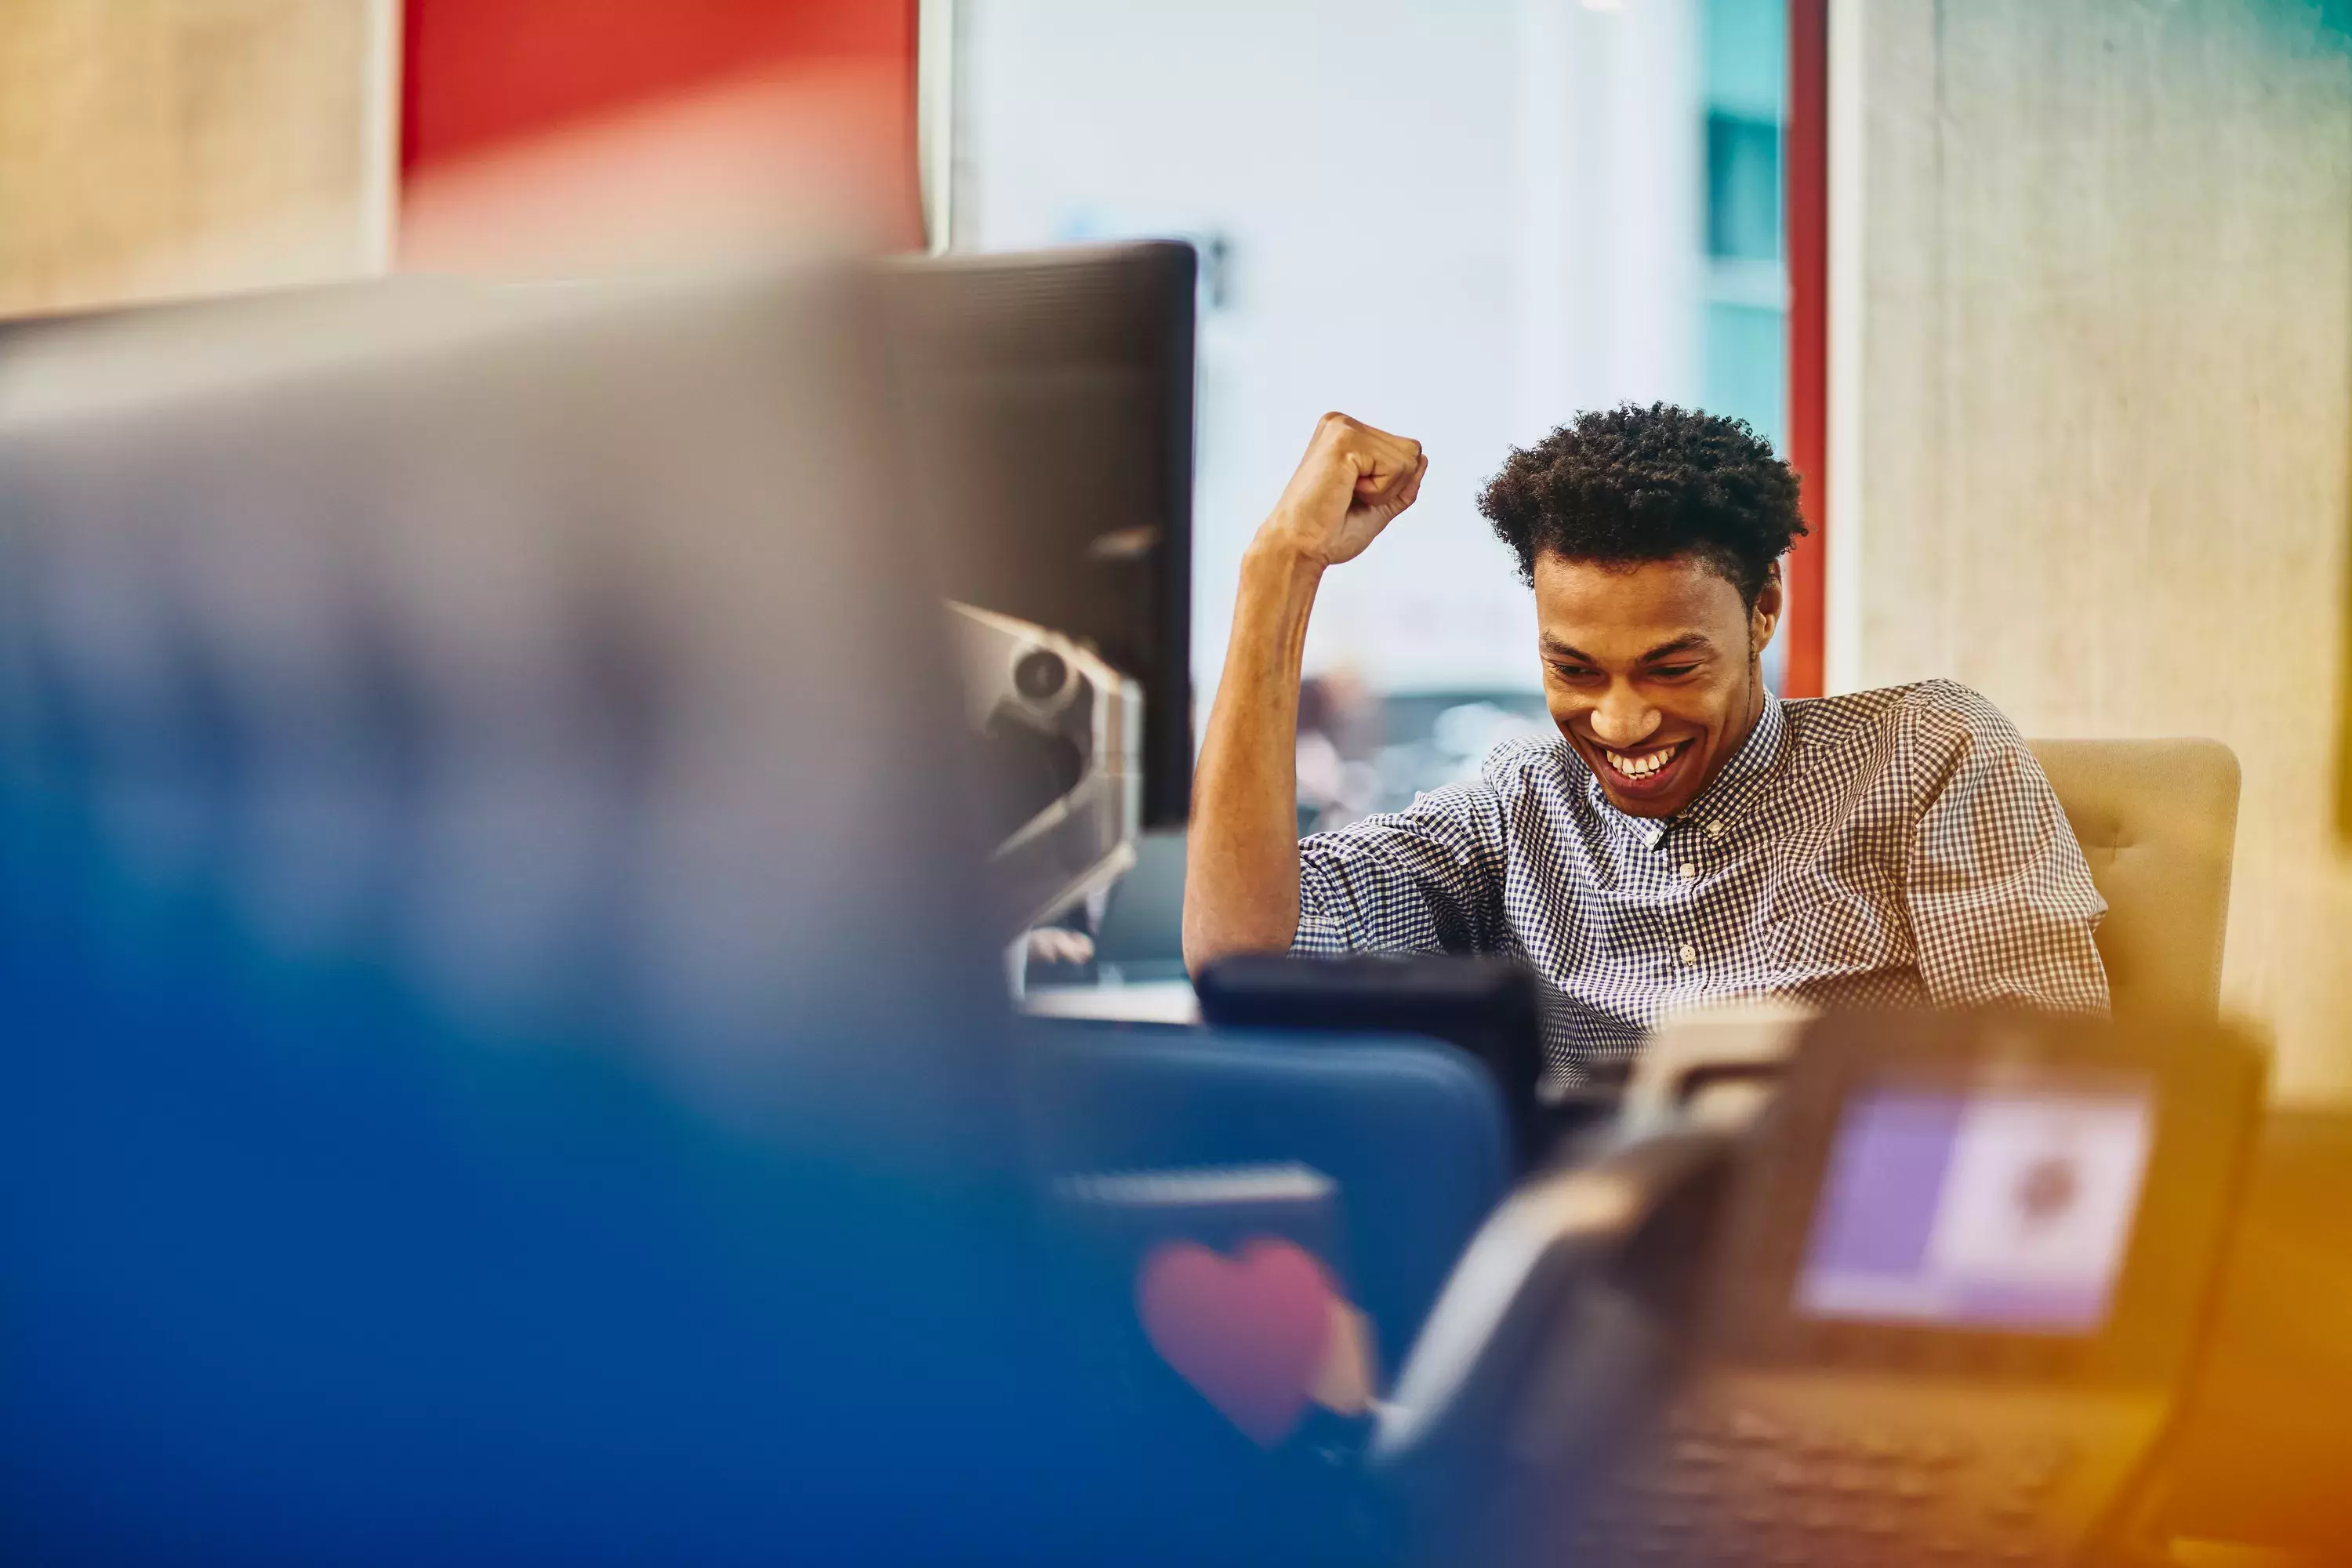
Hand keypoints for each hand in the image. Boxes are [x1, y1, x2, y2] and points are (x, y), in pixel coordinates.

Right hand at [1257, 412, 1426, 567]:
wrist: (1300, 548)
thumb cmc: (1328, 532)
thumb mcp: (1379, 504)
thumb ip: (1402, 482)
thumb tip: (1422, 457)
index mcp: (1347, 435)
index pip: (1404, 450)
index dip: (1392, 485)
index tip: (1353, 497)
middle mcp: (1343, 424)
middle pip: (1411, 450)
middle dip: (1392, 485)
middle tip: (1350, 498)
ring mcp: (1342, 428)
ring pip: (1408, 457)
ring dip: (1384, 490)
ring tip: (1346, 495)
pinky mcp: (1344, 440)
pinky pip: (1396, 466)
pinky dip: (1378, 491)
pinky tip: (1345, 492)